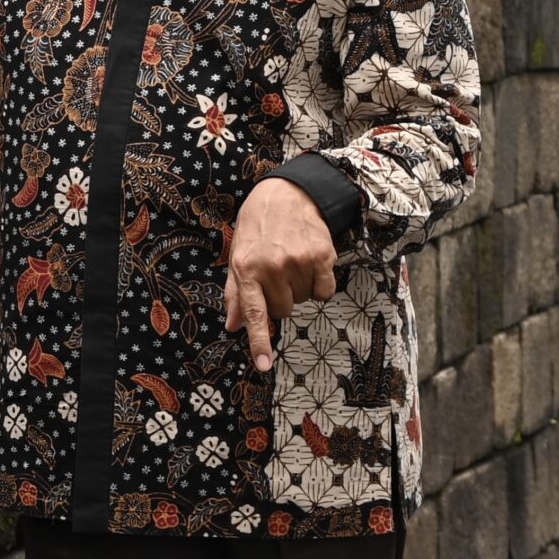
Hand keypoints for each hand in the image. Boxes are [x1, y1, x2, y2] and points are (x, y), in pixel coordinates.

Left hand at [223, 177, 336, 372]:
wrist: (288, 192)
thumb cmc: (258, 226)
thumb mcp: (238, 254)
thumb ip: (236, 293)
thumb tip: (232, 326)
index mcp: (246, 268)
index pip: (253, 313)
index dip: (259, 342)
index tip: (264, 365)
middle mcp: (271, 266)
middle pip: (283, 311)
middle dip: (280, 298)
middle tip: (277, 272)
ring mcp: (298, 261)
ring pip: (304, 301)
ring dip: (300, 288)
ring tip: (292, 261)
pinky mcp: (322, 257)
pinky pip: (325, 292)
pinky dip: (320, 284)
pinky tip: (310, 263)